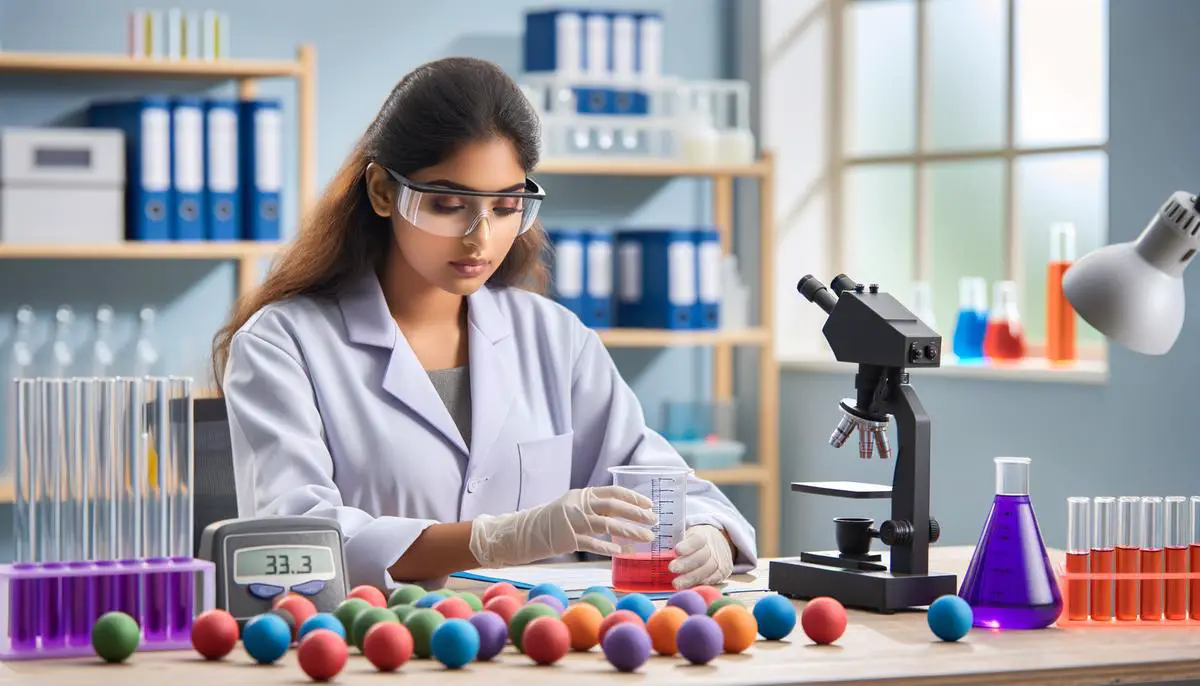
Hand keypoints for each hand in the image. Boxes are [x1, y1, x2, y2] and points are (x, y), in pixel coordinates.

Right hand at [469, 486, 656, 567]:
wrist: (522, 532)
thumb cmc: (552, 522)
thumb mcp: (572, 508)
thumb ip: (593, 508)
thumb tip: (621, 515)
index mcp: (582, 494)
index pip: (613, 492)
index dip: (633, 498)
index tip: (649, 505)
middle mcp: (578, 504)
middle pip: (613, 506)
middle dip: (636, 513)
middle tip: (654, 521)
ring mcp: (572, 521)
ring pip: (607, 524)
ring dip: (629, 531)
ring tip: (646, 537)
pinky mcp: (566, 538)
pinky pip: (592, 543)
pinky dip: (609, 547)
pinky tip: (623, 552)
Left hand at [669, 524, 734, 588]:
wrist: (720, 543)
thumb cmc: (695, 542)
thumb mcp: (688, 535)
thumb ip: (676, 541)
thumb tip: (656, 548)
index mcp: (702, 535)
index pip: (697, 540)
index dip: (688, 546)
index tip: (677, 550)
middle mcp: (712, 548)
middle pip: (701, 557)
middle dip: (686, 564)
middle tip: (671, 569)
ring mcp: (719, 561)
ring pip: (707, 570)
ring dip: (691, 578)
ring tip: (676, 584)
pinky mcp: (723, 572)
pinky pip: (713, 580)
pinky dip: (701, 584)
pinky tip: (690, 587)